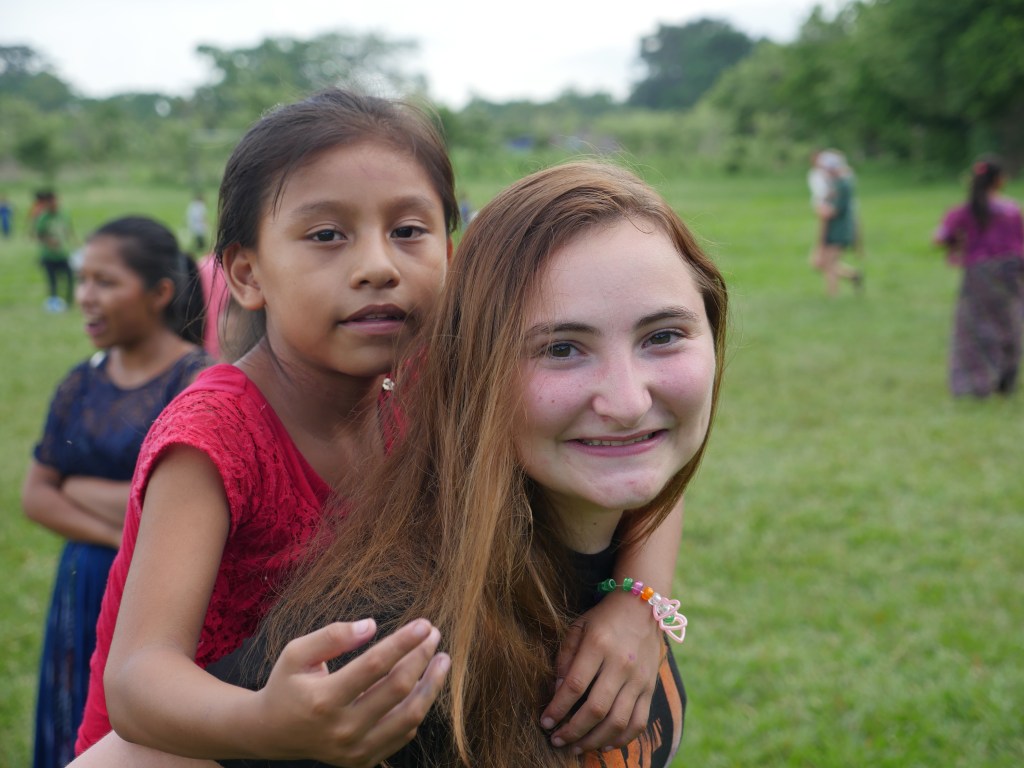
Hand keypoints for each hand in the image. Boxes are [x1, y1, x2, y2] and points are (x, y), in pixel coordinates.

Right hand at [253, 618, 449, 766]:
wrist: (271, 733)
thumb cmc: (287, 685)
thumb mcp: (297, 652)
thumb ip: (333, 636)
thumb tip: (372, 625)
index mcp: (324, 699)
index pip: (375, 665)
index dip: (403, 642)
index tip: (423, 624)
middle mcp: (342, 729)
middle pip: (398, 689)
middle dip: (422, 657)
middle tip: (434, 635)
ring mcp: (355, 750)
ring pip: (409, 716)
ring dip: (432, 686)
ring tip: (442, 661)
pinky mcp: (363, 760)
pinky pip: (403, 734)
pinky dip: (418, 708)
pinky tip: (423, 686)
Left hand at [540, 593, 661, 753]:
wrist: (643, 606)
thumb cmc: (604, 617)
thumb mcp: (578, 626)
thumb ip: (565, 657)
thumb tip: (557, 692)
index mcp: (599, 646)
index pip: (576, 686)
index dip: (558, 708)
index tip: (545, 722)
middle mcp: (621, 664)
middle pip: (596, 709)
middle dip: (572, 731)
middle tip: (556, 741)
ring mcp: (639, 679)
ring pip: (617, 722)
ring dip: (594, 741)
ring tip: (576, 748)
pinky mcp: (650, 688)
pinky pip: (638, 722)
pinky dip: (621, 739)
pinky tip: (603, 745)